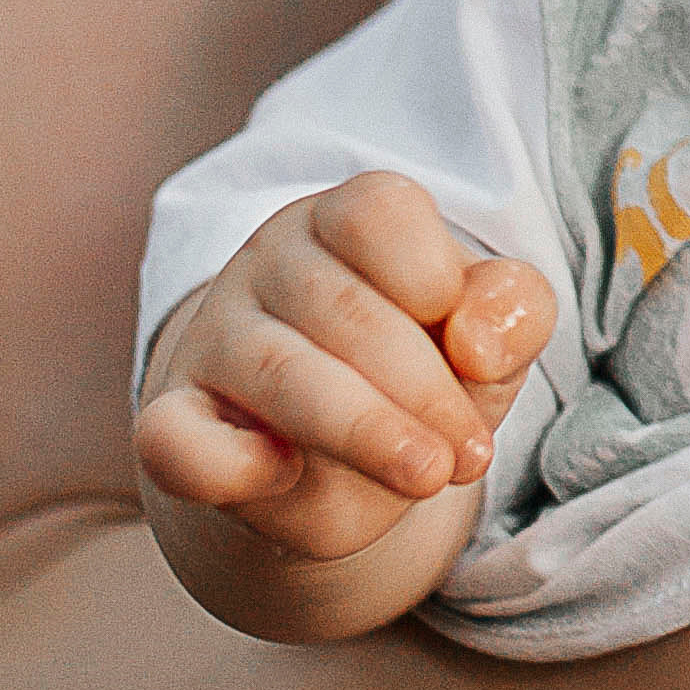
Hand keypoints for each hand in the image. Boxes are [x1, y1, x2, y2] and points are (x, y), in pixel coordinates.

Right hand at [134, 172, 556, 562]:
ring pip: (282, 374)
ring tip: (430, 475)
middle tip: (468, 456)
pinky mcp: (174, 423)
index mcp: (347, 218)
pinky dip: (228, 464)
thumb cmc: (422, 369)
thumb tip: (479, 344)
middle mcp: (270, 263)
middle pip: (342, 309)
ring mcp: (216, 339)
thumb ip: (515, 314)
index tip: (480, 358)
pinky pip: (174, 438)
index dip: (437, 282)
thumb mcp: (489, 336)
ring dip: (364, 431)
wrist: (332, 461)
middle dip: (422, 390)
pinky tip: (284, 477)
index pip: (378, 212)